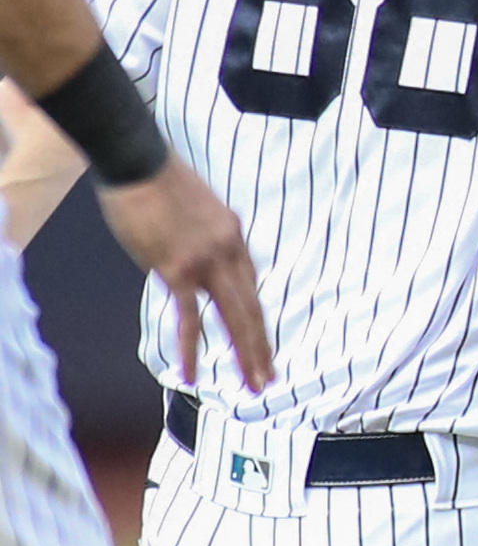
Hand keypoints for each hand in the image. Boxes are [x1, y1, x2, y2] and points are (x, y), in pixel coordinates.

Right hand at [98, 158, 274, 389]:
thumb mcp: (194, 210)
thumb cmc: (157, 182)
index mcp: (234, 234)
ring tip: (253, 383)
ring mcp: (206, 262)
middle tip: (269, 377)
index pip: (250, 285)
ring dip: (244, 354)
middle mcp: (228, 250)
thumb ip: (199, 239)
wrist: (138, 162)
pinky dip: (191, 349)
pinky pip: (189, 319)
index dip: (253, 315)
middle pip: (252, 307)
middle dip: (261, 346)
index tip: (258, 339)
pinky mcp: (176, 270)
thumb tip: (188, 259)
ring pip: (233, 317)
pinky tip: (191, 376)